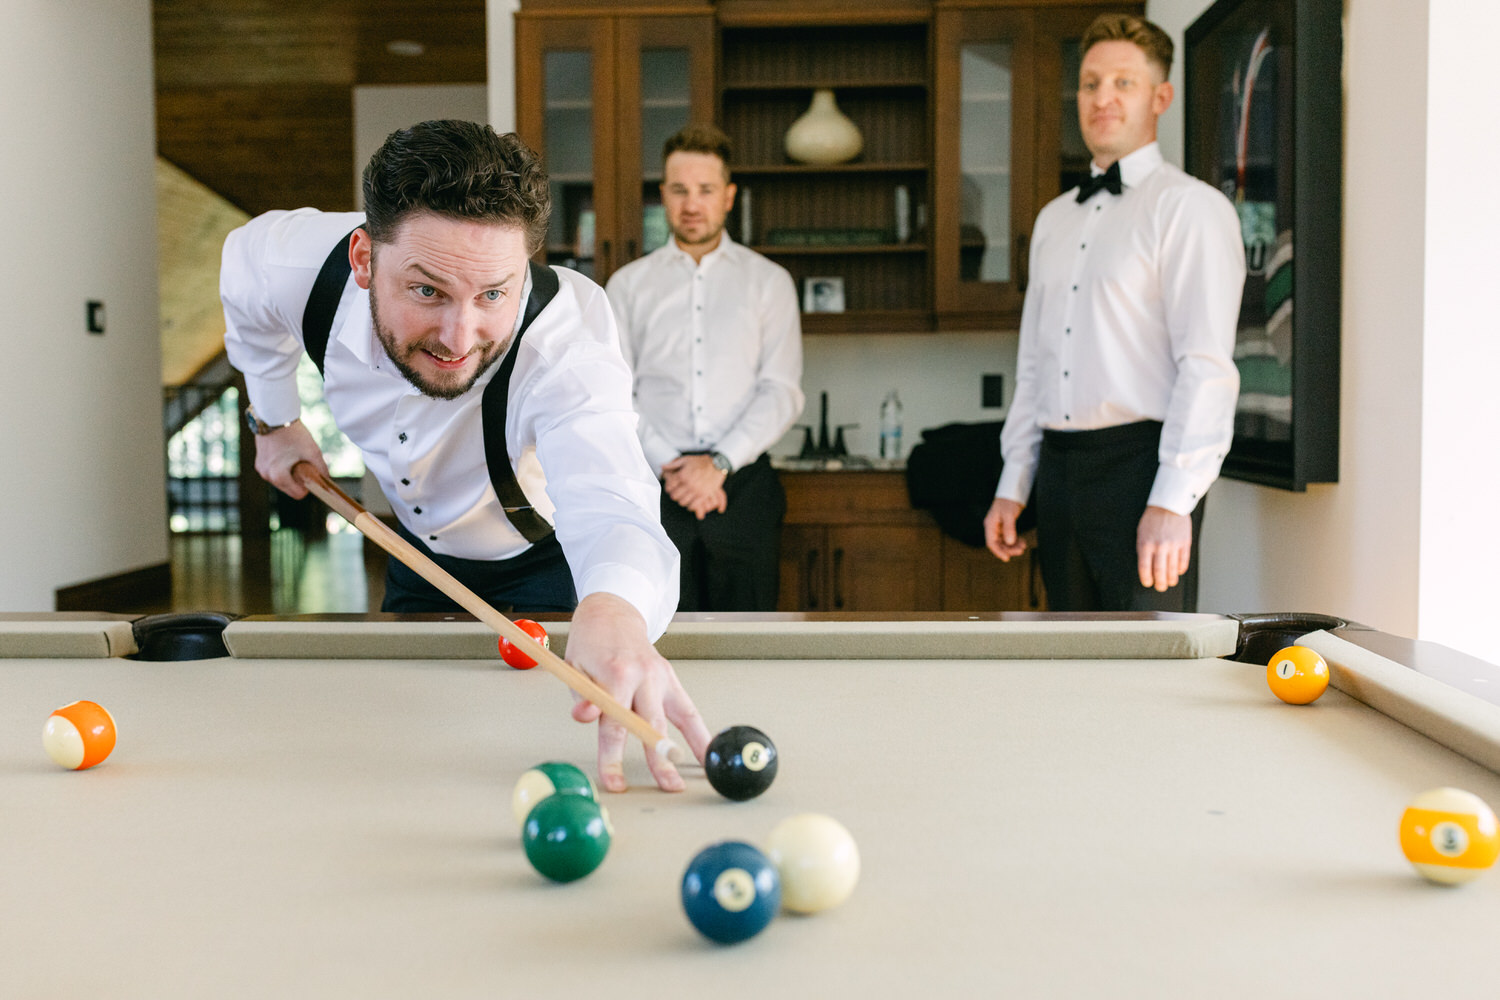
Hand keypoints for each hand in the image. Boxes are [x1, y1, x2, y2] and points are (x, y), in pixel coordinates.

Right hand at [250, 420, 328, 498]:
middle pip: (289, 488)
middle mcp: (267, 475)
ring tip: (293, 456)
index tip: (311, 473)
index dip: (308, 486)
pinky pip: (275, 472)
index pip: (298, 494)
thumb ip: (321, 469)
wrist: (275, 416)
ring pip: (282, 481)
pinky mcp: (259, 462)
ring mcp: (261, 469)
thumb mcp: (313, 452)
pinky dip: (282, 468)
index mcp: (278, 476)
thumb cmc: (294, 434)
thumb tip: (327, 481)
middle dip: (298, 479)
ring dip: (290, 473)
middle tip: (302, 461)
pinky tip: (286, 453)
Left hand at [563, 592, 712, 792]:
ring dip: (683, 750)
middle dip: (658, 758)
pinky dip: (700, 733)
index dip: (613, 757)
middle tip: (665, 786)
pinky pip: (689, 710)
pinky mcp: (671, 679)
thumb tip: (584, 717)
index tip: (614, 782)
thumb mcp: (575, 669)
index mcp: (617, 673)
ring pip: (675, 718)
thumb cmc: (591, 645)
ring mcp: (661, 676)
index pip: (614, 724)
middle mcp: (644, 675)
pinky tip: (709, 753)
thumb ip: (582, 697)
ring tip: (686, 779)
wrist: (611, 615)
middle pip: (650, 723)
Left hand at [662, 454, 727, 520]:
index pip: (669, 487)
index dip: (668, 488)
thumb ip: (673, 464)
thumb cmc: (700, 462)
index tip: (671, 487)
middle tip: (677, 493)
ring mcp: (696, 491)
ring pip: (683, 502)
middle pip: (675, 496)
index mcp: (682, 475)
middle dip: (674, 494)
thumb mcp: (686, 460)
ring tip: (684, 496)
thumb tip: (662, 466)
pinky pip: (693, 506)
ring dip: (682, 500)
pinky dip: (690, 505)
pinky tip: (691, 501)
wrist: (717, 465)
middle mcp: (688, 484)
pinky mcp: (704, 495)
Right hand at [983, 498, 1027, 560]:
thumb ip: (1009, 528)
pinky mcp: (1005, 527)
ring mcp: (999, 527)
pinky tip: (1022, 542)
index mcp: (990, 525)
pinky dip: (1015, 541)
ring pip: (1004, 542)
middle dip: (1009, 549)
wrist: (1012, 492)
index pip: (991, 542)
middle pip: (998, 544)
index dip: (998, 552)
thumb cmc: (1008, 501)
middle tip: (1020, 550)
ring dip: (1013, 546)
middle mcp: (993, 527)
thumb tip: (1010, 542)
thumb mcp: (1009, 514)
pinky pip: (1008, 538)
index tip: (1007, 558)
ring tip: (1023, 546)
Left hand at [1137, 505, 1191, 591]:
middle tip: (1160, 587)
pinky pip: (1183, 561)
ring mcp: (1173, 545)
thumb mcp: (1141, 533)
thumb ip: (1143, 549)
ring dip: (1171, 579)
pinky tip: (1178, 572)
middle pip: (1159, 571)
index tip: (1148, 583)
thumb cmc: (1153, 519)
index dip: (1146, 579)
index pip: (1145, 568)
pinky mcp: (1184, 543)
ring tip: (1170, 582)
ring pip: (1172, 569)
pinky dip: (1181, 569)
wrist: (1169, 506)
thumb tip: (1146, 567)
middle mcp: (1159, 546)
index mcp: (1146, 544)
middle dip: (1160, 583)